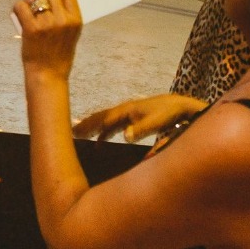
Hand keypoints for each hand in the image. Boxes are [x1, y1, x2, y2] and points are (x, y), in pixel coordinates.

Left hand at [14, 0, 81, 78]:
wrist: (48, 76)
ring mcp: (47, 24)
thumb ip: (65, 18)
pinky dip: (17, 7)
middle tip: (33, 2)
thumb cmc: (58, 57)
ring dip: (28, 1)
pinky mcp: (31, 29)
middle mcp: (63, 20)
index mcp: (75, 21)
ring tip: (25, 8)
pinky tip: (18, 12)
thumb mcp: (71, 36)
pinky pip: (21, 7)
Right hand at [73, 94, 207, 142]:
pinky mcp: (132, 119)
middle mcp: (123, 110)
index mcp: (126, 110)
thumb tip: (124, 136)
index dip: (89, 125)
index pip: (103, 119)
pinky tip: (99, 142)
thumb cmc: (167, 112)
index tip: (75, 131)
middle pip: (101, 118)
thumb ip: (141, 129)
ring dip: (92, 128)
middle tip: (70, 133)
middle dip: (86, 125)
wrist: (179, 105)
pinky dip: (103, 133)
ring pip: (105, 121)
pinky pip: (112, 126)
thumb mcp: (156, 122)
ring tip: (78, 135)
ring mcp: (127, 114)